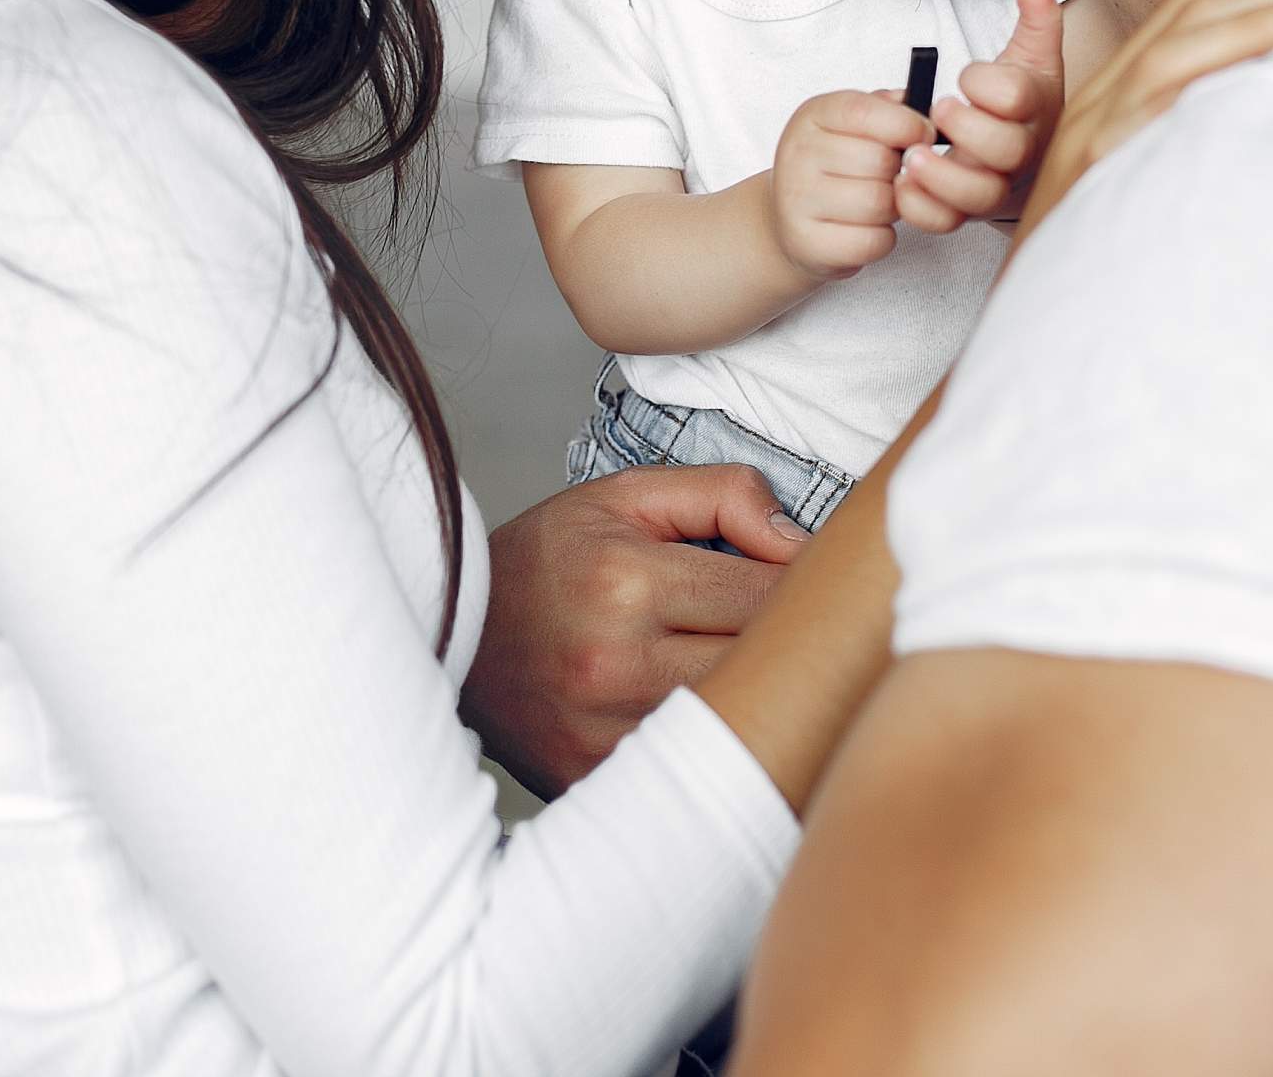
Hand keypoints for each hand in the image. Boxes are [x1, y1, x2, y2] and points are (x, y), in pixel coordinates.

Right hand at [462, 464, 807, 798]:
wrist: (452, 640)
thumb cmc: (545, 563)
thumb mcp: (623, 498)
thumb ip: (721, 495)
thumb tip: (800, 540)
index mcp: (625, 580)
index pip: (769, 593)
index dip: (809, 590)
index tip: (819, 590)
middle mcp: (615, 661)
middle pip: (763, 665)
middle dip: (796, 649)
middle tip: (811, 637)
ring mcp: (605, 731)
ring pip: (739, 725)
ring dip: (766, 703)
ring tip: (774, 679)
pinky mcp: (598, 778)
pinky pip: (691, 769)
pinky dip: (718, 748)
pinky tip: (724, 725)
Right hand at [766, 89, 934, 279]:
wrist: (789, 219)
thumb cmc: (833, 168)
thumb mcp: (852, 126)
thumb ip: (888, 109)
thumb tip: (926, 110)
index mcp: (812, 116)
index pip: (864, 112)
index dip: (907, 125)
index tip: (923, 136)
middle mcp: (798, 154)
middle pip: (881, 162)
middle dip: (899, 173)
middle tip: (888, 178)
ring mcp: (796, 200)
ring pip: (881, 203)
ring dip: (893, 208)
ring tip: (875, 203)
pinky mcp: (806, 242)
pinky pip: (873, 241)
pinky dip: (881, 238)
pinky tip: (864, 229)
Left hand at [894, 0, 1065, 232]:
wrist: (1022, 160)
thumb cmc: (1021, 107)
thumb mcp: (1031, 60)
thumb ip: (1035, 20)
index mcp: (1034, 108)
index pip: (1019, 97)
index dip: (989, 85)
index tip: (965, 75)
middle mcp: (1019, 152)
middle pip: (1007, 152)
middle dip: (969, 132)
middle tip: (938, 112)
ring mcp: (994, 186)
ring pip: (978, 196)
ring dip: (941, 179)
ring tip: (910, 159)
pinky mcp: (966, 211)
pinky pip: (947, 222)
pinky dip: (921, 208)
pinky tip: (901, 184)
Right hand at [1010, 0, 1272, 249]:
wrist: (1034, 336)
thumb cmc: (1107, 270)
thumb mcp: (1154, 191)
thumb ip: (1205, 142)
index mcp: (1120, 94)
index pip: (1200, 6)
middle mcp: (1103, 98)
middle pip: (1198, 4)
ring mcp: (1095, 129)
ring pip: (1184, 40)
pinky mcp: (1097, 165)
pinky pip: (1163, 98)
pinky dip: (1229, 66)